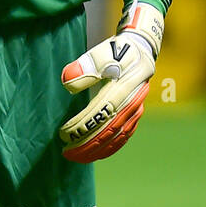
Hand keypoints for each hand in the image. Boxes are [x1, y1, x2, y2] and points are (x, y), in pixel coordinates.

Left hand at [59, 1, 163, 161]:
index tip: (64, 135)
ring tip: (78, 158)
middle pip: (108, 131)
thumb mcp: (100, 53)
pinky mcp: (136, 113)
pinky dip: (112, 147)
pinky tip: (98, 154)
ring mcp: (136, 109)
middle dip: (87, 145)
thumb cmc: (117, 50)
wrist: (141, 49)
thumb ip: (84, 65)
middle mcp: (131, 103)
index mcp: (122, 89)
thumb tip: (67, 80)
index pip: (99, 115)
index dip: (81, 127)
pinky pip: (125, 135)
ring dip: (98, 150)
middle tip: (67, 153)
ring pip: (117, 137)